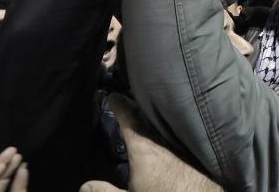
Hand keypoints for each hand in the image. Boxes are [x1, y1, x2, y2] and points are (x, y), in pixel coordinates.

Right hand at [80, 94, 221, 191]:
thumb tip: (84, 185)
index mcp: (145, 152)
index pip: (130, 123)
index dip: (120, 108)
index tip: (113, 96)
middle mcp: (164, 145)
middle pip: (148, 121)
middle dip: (136, 109)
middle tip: (126, 98)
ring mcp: (180, 149)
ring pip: (163, 127)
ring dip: (152, 118)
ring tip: (143, 111)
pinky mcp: (194, 156)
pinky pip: (174, 136)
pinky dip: (165, 129)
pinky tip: (165, 134)